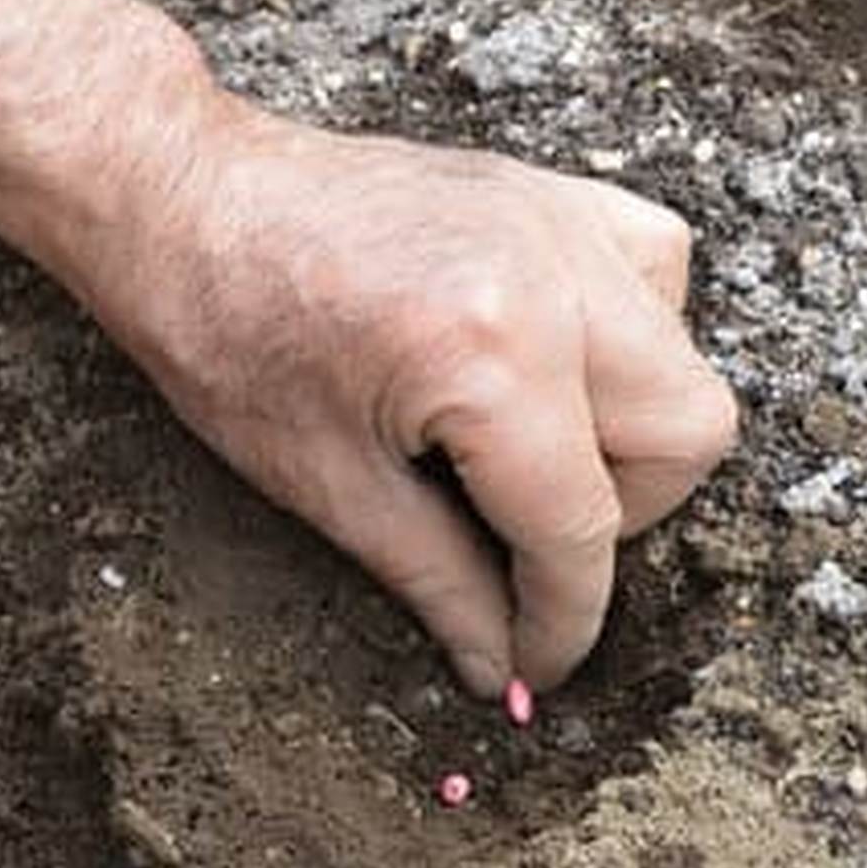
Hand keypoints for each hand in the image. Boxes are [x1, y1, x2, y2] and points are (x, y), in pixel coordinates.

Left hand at [78, 96, 736, 695]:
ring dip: (633, 439)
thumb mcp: (329, 488)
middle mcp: (553, 278)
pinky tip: (560, 365)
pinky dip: (633, 339)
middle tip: (523, 539)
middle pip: (683, 439)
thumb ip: (442, 587)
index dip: (563, 623)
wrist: (182, 203)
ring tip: (537, 455)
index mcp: (491, 357)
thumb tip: (505, 671)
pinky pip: (656, 274)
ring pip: (684, 364)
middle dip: (617, 522)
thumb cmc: (224, 334)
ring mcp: (561, 224)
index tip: (537, 665)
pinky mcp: (552, 196)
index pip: (578, 529)